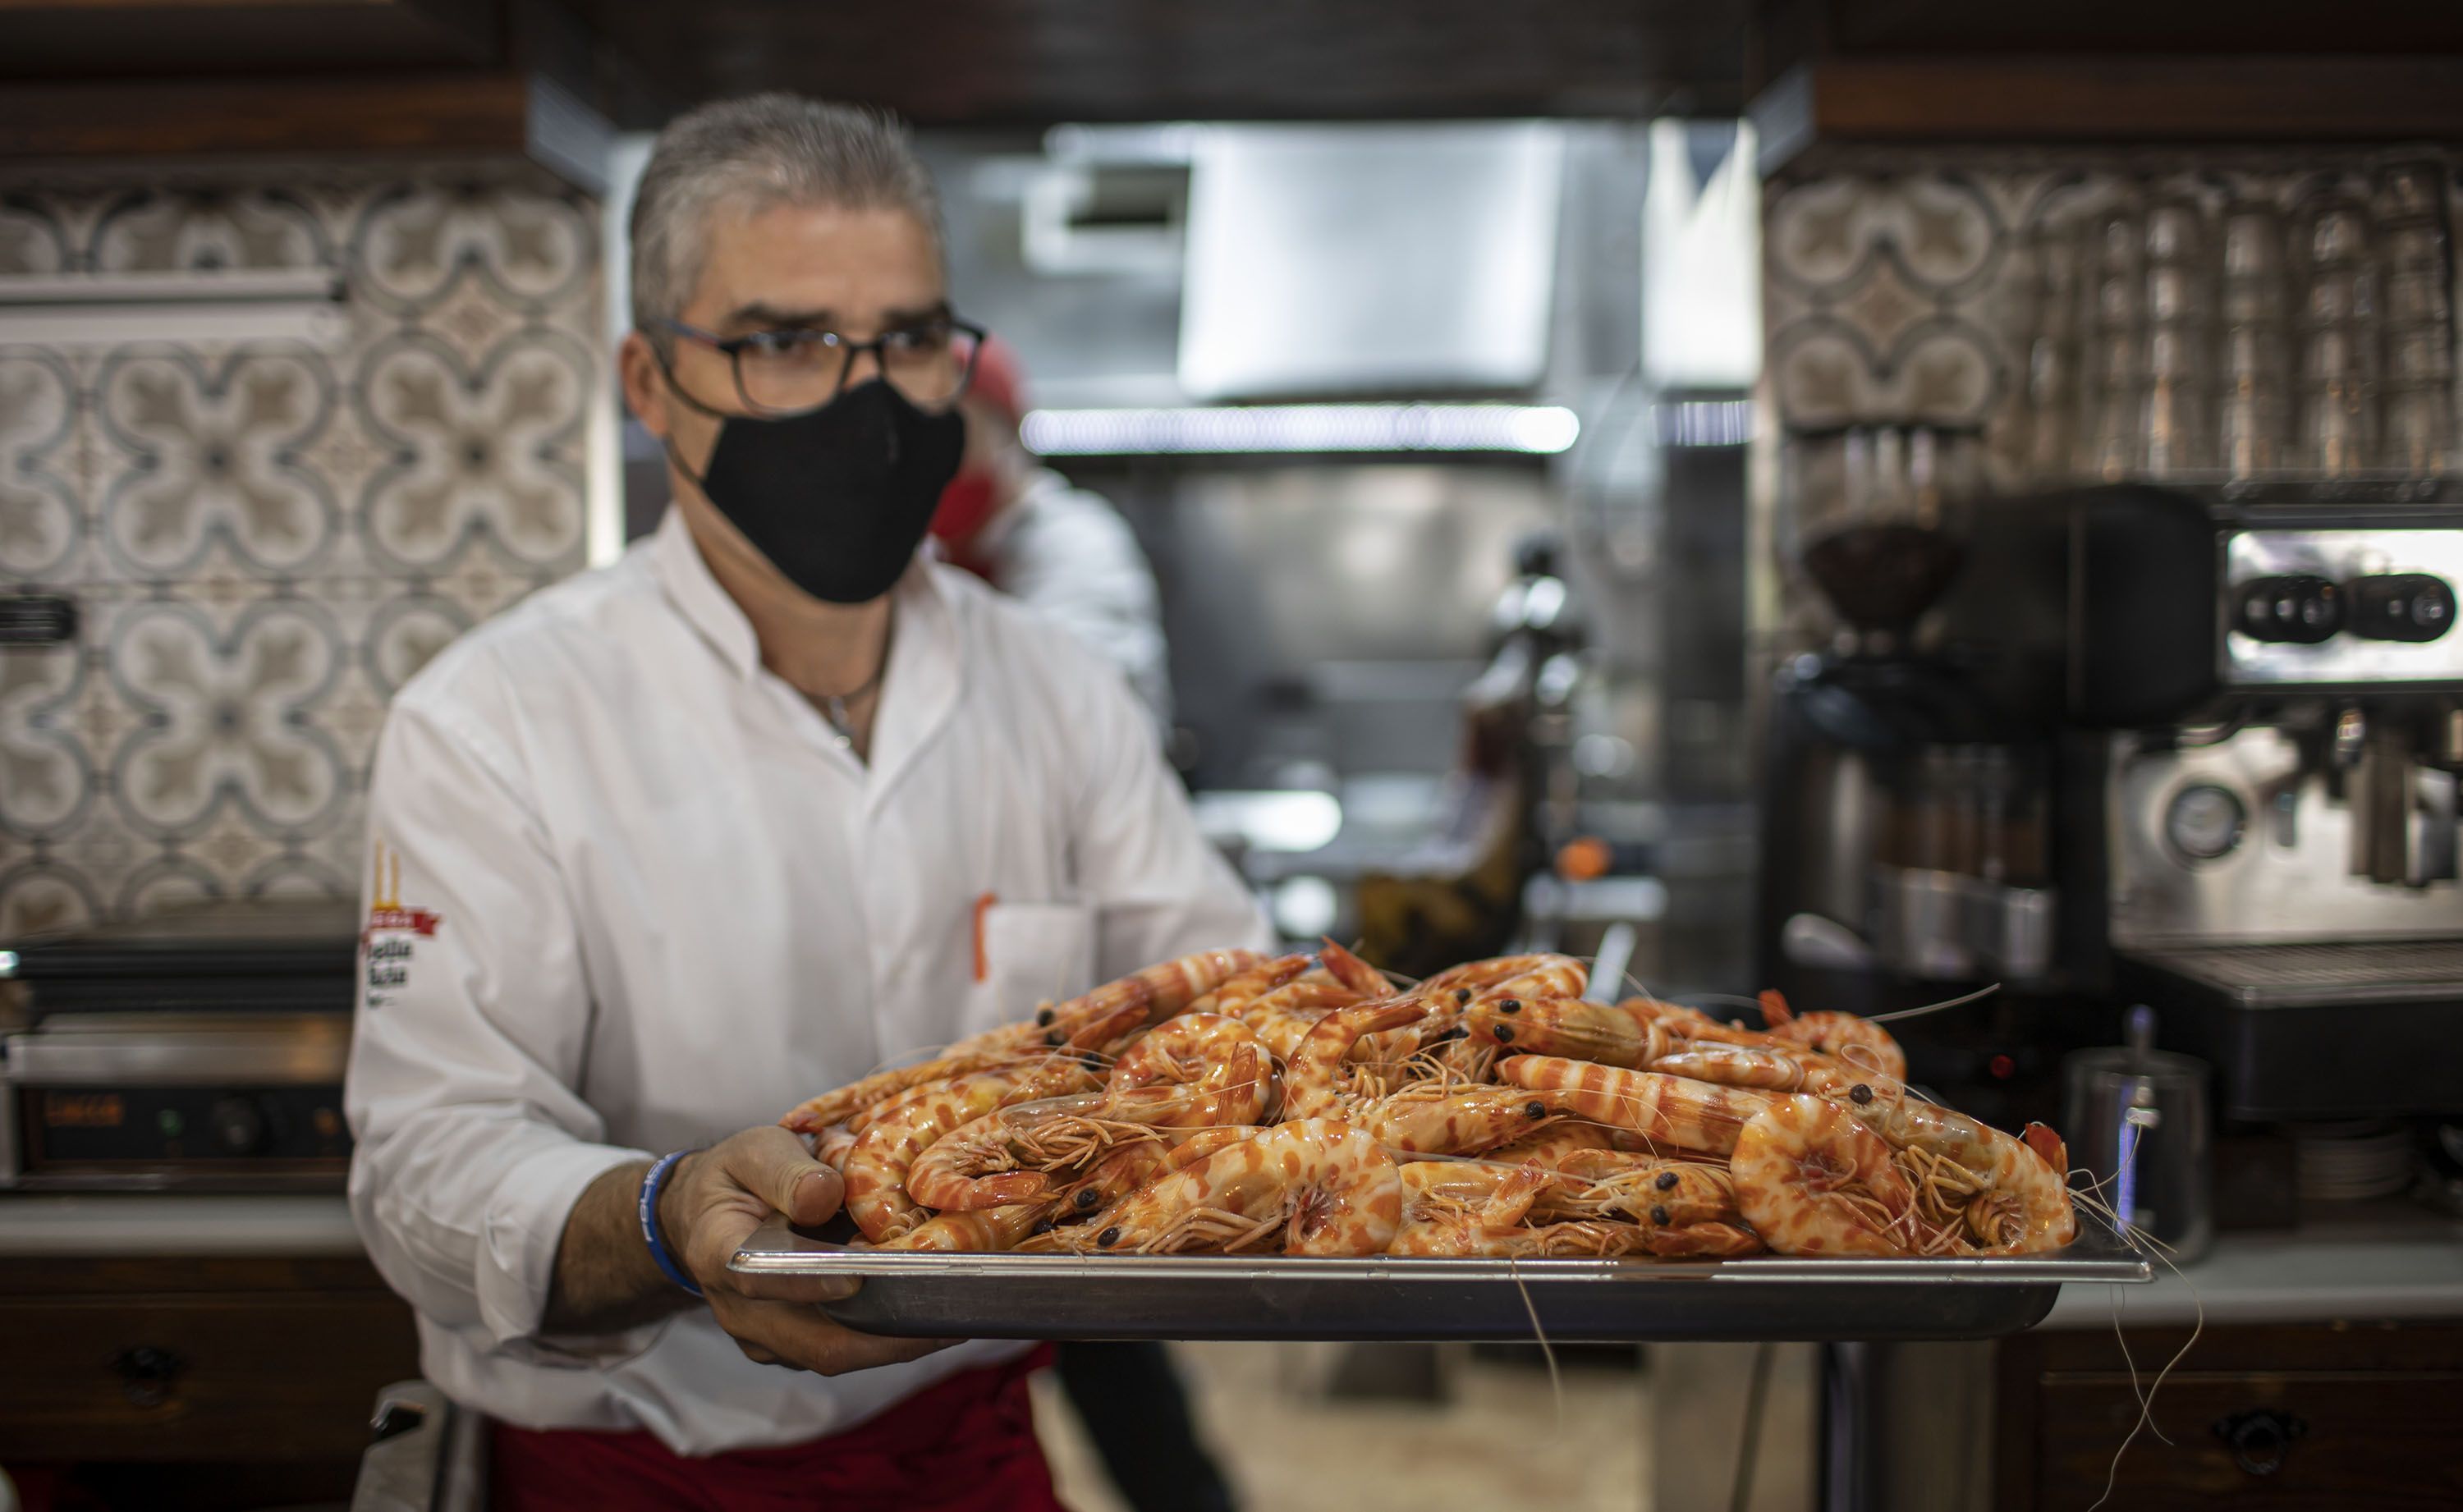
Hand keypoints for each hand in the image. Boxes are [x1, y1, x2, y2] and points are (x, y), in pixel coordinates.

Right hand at [661, 1126, 949, 1374]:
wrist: (705, 1215)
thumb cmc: (736, 1176)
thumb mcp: (753, 1151)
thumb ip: (785, 1171)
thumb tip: (826, 1196)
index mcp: (721, 1253)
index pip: (761, 1280)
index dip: (810, 1284)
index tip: (857, 1278)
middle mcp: (741, 1311)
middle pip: (815, 1343)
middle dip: (885, 1338)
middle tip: (948, 1318)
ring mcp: (768, 1337)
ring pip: (836, 1354)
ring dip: (895, 1341)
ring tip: (956, 1315)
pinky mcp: (792, 1345)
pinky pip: (841, 1348)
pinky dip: (884, 1335)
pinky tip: (928, 1309)